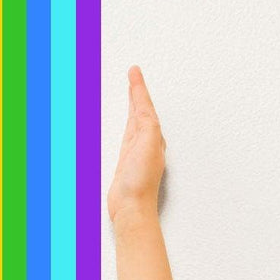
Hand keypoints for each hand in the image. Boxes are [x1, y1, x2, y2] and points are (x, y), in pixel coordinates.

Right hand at [107, 64, 166, 226]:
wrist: (131, 208)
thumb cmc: (140, 182)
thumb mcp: (147, 144)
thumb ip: (146, 124)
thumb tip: (143, 108)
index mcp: (153, 136)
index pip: (145, 106)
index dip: (139, 88)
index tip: (134, 71)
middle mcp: (147, 143)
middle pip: (142, 111)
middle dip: (138, 93)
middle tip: (133, 76)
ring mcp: (136, 152)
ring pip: (136, 122)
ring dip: (134, 106)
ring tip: (132, 93)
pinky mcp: (126, 162)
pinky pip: (128, 134)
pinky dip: (128, 123)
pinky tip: (128, 123)